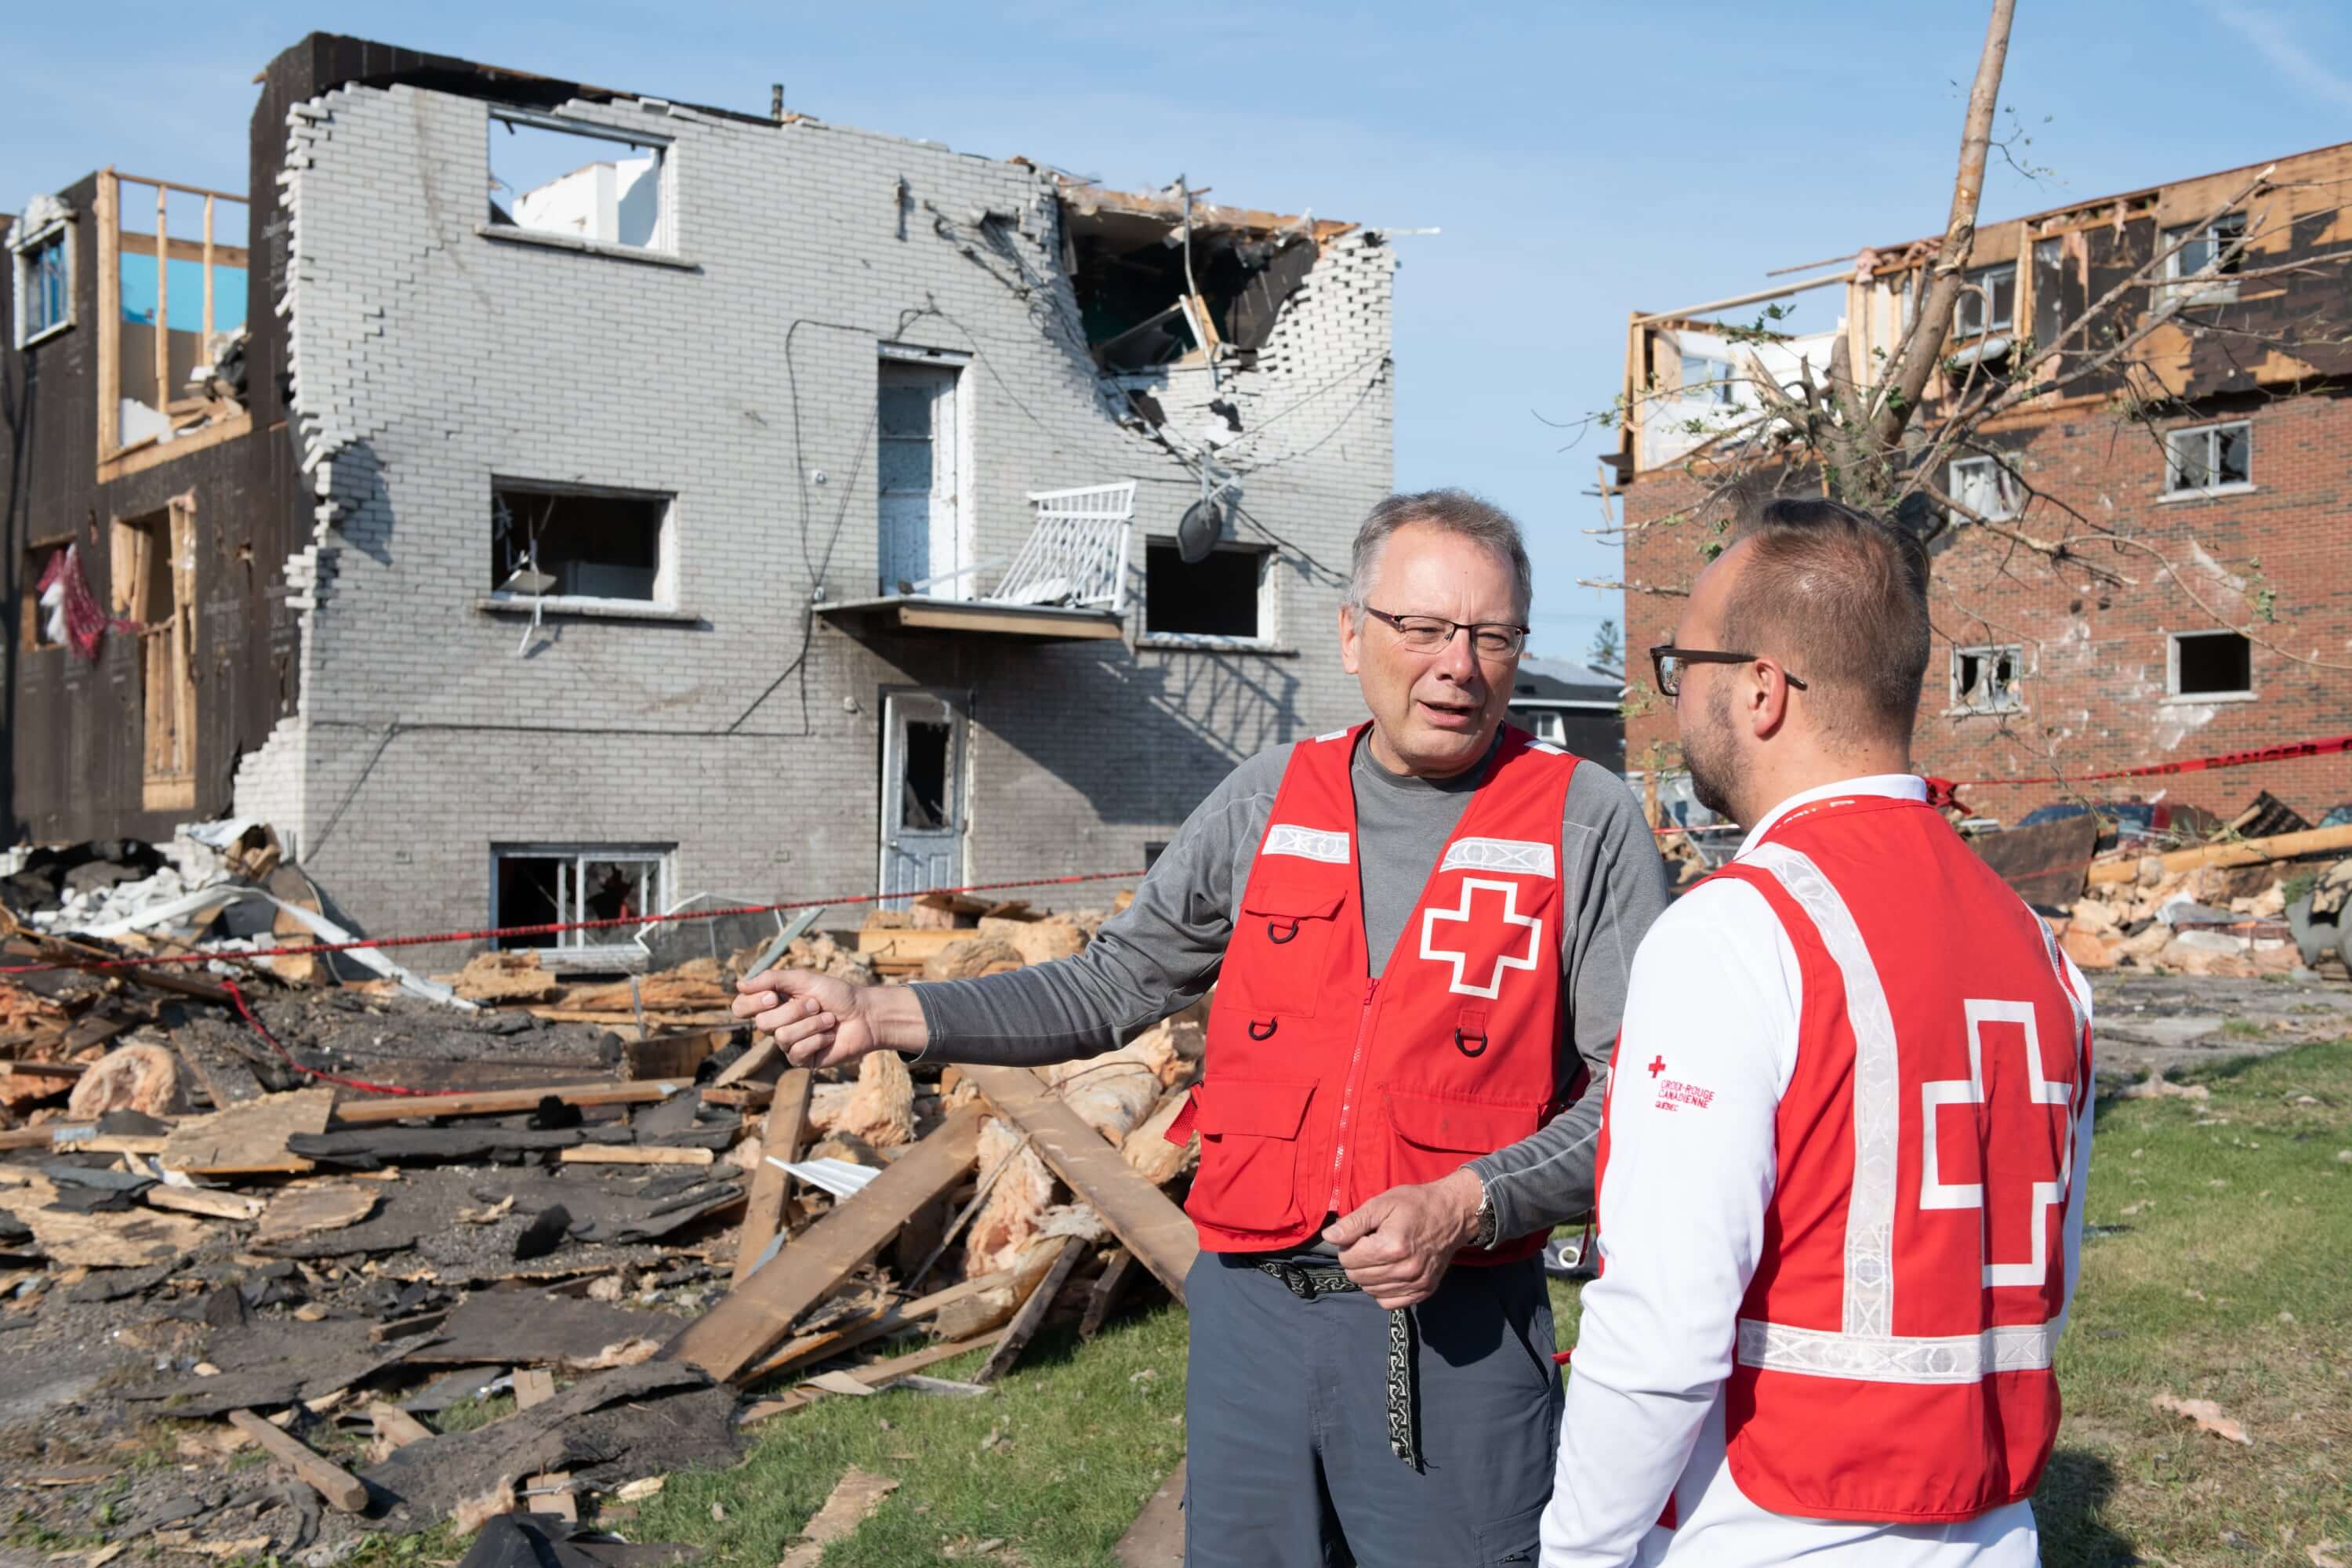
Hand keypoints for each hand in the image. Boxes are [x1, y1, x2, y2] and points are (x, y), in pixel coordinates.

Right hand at [733, 967, 886, 1067]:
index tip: (773, 996)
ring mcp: (789, 1043)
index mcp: (773, 1003)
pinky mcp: (802, 1059)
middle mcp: (777, 1024)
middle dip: (795, 1010)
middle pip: (763, 1023)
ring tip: (829, 1019)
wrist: (865, 1014)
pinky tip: (830, 1035)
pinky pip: (796, 1052)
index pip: (741, 1007)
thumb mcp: (804, 979)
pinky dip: (817, 1039)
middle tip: (816, 1004)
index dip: (752, 1003)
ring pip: (782, 1037)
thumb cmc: (837, 995)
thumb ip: (772, 979)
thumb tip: (739, 984)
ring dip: (811, 1024)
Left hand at [1322, 1168, 1485, 1308]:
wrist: (1452, 1213)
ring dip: (1368, 1275)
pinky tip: (1388, 1272)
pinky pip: (1389, 1303)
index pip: (1348, 1259)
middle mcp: (1404, 1270)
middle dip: (1356, 1261)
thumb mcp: (1381, 1204)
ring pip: (1370, 1291)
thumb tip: (1329, 1237)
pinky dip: (1382, 1290)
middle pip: (1357, 1277)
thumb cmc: (1415, 1204)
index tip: (1360, 1236)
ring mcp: (1416, 1283)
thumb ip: (1353, 1223)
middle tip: (1369, 1245)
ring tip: (1380, 1257)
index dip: (1347, 1246)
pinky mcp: (1424, 1291)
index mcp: (1391, 1246)